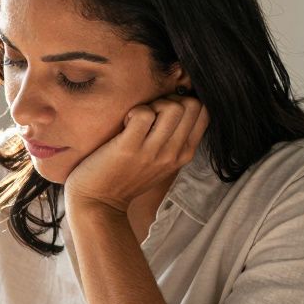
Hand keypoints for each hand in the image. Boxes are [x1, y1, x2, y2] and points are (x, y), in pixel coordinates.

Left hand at [65, 94, 208, 212]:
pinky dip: (134, 111)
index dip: (184, 102)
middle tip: (149, 114)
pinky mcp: (129, 148)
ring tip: (136, 119)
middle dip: (170, 100)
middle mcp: (173, 153)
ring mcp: (152, 152)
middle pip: (191, 105)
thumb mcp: (161, 162)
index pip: (204, 112)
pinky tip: (125, 123)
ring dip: (152, 104)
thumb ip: (174, 139)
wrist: (98, 202)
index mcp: (184, 154)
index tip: (163, 113)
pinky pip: (144, 114)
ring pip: (173, 107)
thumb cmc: (127, 176)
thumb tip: (179, 105)